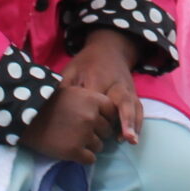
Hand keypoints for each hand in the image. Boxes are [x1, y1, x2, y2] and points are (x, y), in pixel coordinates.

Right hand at [17, 84, 117, 165]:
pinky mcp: (74, 151)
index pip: (113, 113)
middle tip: (81, 132)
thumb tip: (108, 116)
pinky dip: (83, 157)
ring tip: (74, 140)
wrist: (27, 117)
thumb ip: (92, 101)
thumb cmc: (50, 103)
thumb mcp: (74, 92)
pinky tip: (72, 150)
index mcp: (93, 100)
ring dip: (89, 146)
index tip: (97, 121)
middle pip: (107, 131)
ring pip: (99, 146)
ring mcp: (84, 135)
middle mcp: (92, 117)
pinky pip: (90, 159)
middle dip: (97, 133)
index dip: (106, 118)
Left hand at [62, 28, 142, 145]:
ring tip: (130, 141)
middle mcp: (116, 85)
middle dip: (125, 118)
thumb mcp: (71, 69)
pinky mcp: (133, 94)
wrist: (110, 49)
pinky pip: (138, 109)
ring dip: (133, 124)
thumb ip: (64, 85)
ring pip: (133, 106)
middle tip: (126, 137)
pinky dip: (137, 124)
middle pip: (122, 101)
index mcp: (98, 78)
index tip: (90, 126)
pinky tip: (132, 138)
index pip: (96, 97)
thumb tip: (50, 102)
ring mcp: (127, 90)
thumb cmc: (87, 63)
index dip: (93, 111)